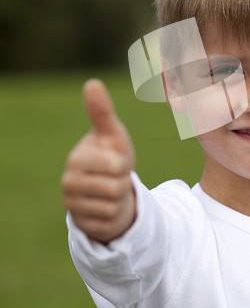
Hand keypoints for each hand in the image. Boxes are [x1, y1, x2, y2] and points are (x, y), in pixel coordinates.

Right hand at [62, 79, 135, 243]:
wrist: (106, 187)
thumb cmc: (111, 154)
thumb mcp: (112, 135)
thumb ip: (102, 112)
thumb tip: (92, 82)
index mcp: (77, 159)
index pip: (116, 167)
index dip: (123, 164)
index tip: (116, 161)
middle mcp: (69, 183)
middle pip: (117, 188)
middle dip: (123, 183)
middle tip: (115, 177)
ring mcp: (72, 206)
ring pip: (114, 206)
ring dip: (120, 199)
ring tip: (111, 190)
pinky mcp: (82, 225)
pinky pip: (110, 222)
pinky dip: (114, 215)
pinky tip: (106, 206)